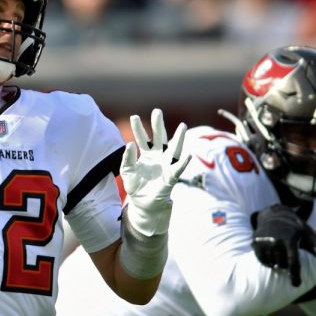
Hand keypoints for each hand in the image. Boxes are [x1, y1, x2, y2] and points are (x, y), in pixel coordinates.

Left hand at [120, 109, 190, 236]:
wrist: (142, 203)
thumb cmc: (135, 185)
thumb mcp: (127, 171)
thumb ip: (127, 158)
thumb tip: (130, 144)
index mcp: (146, 154)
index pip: (142, 138)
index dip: (138, 128)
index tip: (133, 116)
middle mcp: (158, 156)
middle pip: (159, 137)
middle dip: (158, 125)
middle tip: (157, 111)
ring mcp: (166, 165)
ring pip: (174, 149)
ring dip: (179, 138)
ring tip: (182, 126)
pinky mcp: (171, 177)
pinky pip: (179, 168)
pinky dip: (184, 162)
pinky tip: (188, 155)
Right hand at [251, 204, 315, 286]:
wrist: (273, 215)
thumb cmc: (293, 226)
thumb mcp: (307, 232)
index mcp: (289, 240)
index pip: (292, 262)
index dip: (295, 275)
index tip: (296, 284)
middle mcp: (275, 241)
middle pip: (282, 264)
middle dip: (285, 265)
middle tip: (286, 258)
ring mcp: (264, 242)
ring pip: (271, 263)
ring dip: (276, 263)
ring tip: (278, 255)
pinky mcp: (255, 242)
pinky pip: (262, 260)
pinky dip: (267, 261)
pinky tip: (271, 255)